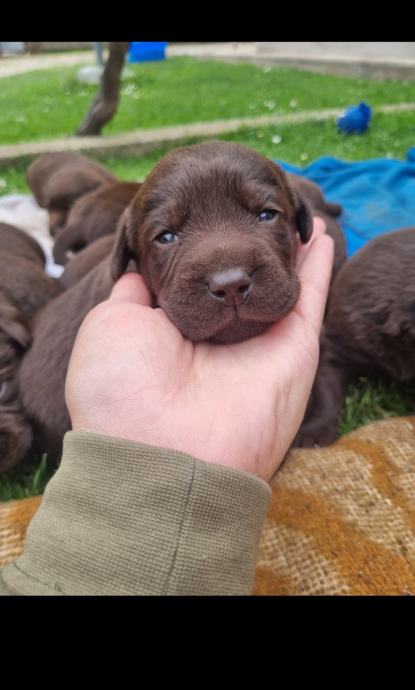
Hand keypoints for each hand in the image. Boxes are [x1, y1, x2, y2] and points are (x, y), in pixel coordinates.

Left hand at [65, 218, 332, 480]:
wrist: (162, 449)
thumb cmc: (122, 388)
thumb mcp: (110, 325)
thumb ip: (133, 291)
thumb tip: (141, 267)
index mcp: (174, 330)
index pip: (198, 280)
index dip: (205, 247)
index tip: (210, 211)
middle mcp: (219, 336)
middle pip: (241, 280)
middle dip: (249, 245)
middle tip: (257, 205)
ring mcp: (259, 342)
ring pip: (278, 283)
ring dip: (288, 248)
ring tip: (293, 212)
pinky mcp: (294, 349)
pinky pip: (310, 298)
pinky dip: (318, 266)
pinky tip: (320, 235)